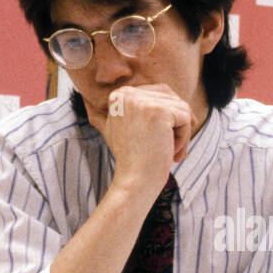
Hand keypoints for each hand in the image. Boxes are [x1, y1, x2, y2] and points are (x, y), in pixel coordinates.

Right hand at [101, 84, 193, 198]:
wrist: (133, 181)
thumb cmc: (129, 159)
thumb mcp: (113, 131)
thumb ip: (104, 115)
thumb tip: (86, 102)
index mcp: (120, 95)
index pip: (159, 92)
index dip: (169, 116)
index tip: (165, 140)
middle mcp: (128, 93)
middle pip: (172, 97)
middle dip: (178, 123)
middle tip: (172, 148)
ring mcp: (143, 101)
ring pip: (181, 109)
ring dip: (182, 134)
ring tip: (171, 153)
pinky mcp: (159, 111)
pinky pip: (186, 118)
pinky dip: (185, 138)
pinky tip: (172, 153)